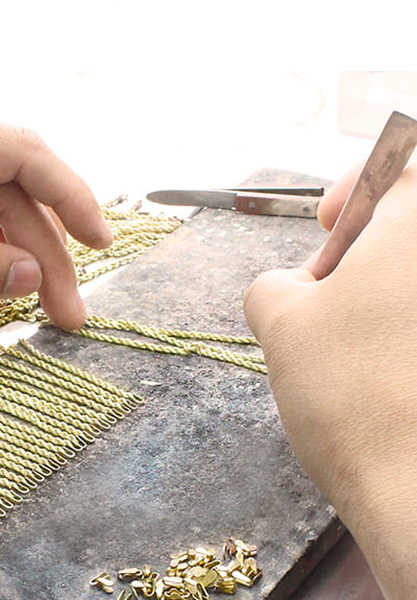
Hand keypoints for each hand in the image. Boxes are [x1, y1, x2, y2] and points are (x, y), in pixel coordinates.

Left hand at [0, 125, 112, 328]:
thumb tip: (29, 277)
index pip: (30, 155)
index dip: (73, 198)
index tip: (101, 244)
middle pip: (22, 201)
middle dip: (49, 261)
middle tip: (69, 315)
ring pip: (6, 215)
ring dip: (29, 260)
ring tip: (45, 307)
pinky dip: (5, 250)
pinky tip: (13, 279)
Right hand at [244, 162, 416, 598]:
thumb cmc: (349, 388)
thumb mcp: (279, 319)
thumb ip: (272, 283)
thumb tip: (296, 288)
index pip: (394, 167)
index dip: (352, 189)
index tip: (326, 228)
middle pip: (407, 230)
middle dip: (364, 254)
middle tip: (330, 299)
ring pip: (409, 284)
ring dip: (380, 298)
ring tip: (349, 347)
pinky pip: (413, 325)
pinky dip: (399, 334)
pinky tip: (383, 374)